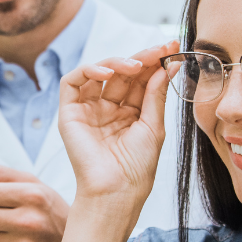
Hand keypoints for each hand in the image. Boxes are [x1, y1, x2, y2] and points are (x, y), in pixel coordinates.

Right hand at [58, 41, 178, 200]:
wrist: (116, 191)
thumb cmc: (137, 168)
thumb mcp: (154, 127)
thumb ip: (156, 94)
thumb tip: (166, 67)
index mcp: (130, 113)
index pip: (140, 80)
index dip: (155, 63)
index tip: (173, 49)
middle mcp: (108, 108)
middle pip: (122, 73)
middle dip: (142, 58)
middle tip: (160, 49)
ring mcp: (88, 109)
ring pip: (99, 72)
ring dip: (118, 62)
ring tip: (136, 65)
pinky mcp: (69, 113)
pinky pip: (72, 82)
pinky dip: (88, 70)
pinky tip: (108, 73)